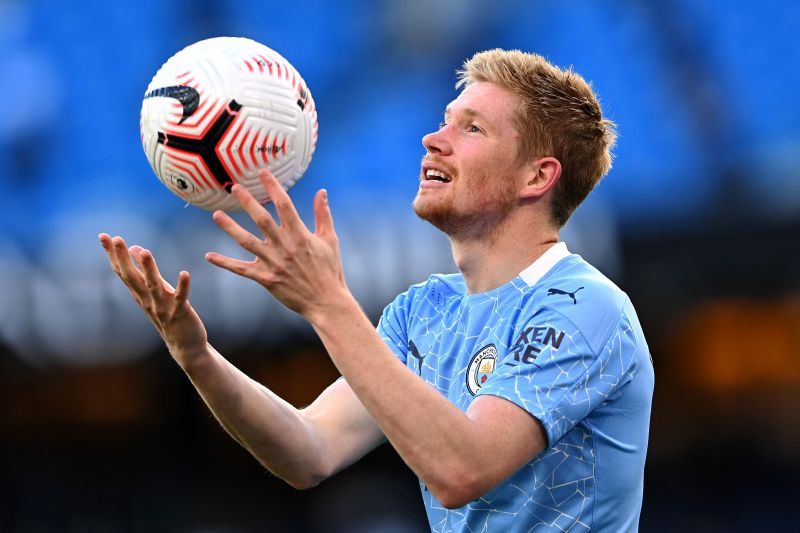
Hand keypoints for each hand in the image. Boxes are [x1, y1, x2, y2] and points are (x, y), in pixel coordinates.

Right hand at [99, 233, 207, 365]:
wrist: (185, 345)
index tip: (103, 236)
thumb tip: (135, 248)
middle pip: (132, 277)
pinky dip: (182, 286)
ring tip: (146, 251)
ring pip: (154, 286)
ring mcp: (162, 308)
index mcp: (140, 294)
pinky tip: (184, 273)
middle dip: (123, 258)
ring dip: (149, 269)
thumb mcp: (155, 292)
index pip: (123, 271)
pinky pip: (181, 299)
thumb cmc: (169, 315)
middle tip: (116, 239)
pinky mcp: (180, 313)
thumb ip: (145, 272)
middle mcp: (147, 300)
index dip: (112, 254)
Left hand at [205, 169, 348, 320]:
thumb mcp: (330, 240)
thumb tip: (321, 191)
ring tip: (216, 215)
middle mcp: (284, 246)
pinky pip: (241, 269)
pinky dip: (225, 263)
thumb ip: (323, 215)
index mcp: (300, 234)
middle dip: (247, 202)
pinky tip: (209, 256)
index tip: (262, 172)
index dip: (272, 186)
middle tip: (234, 188)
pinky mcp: (266, 279)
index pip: (284, 204)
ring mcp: (273, 263)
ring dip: (230, 228)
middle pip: (261, 219)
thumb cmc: (330, 270)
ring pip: (246, 241)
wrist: (326, 301)